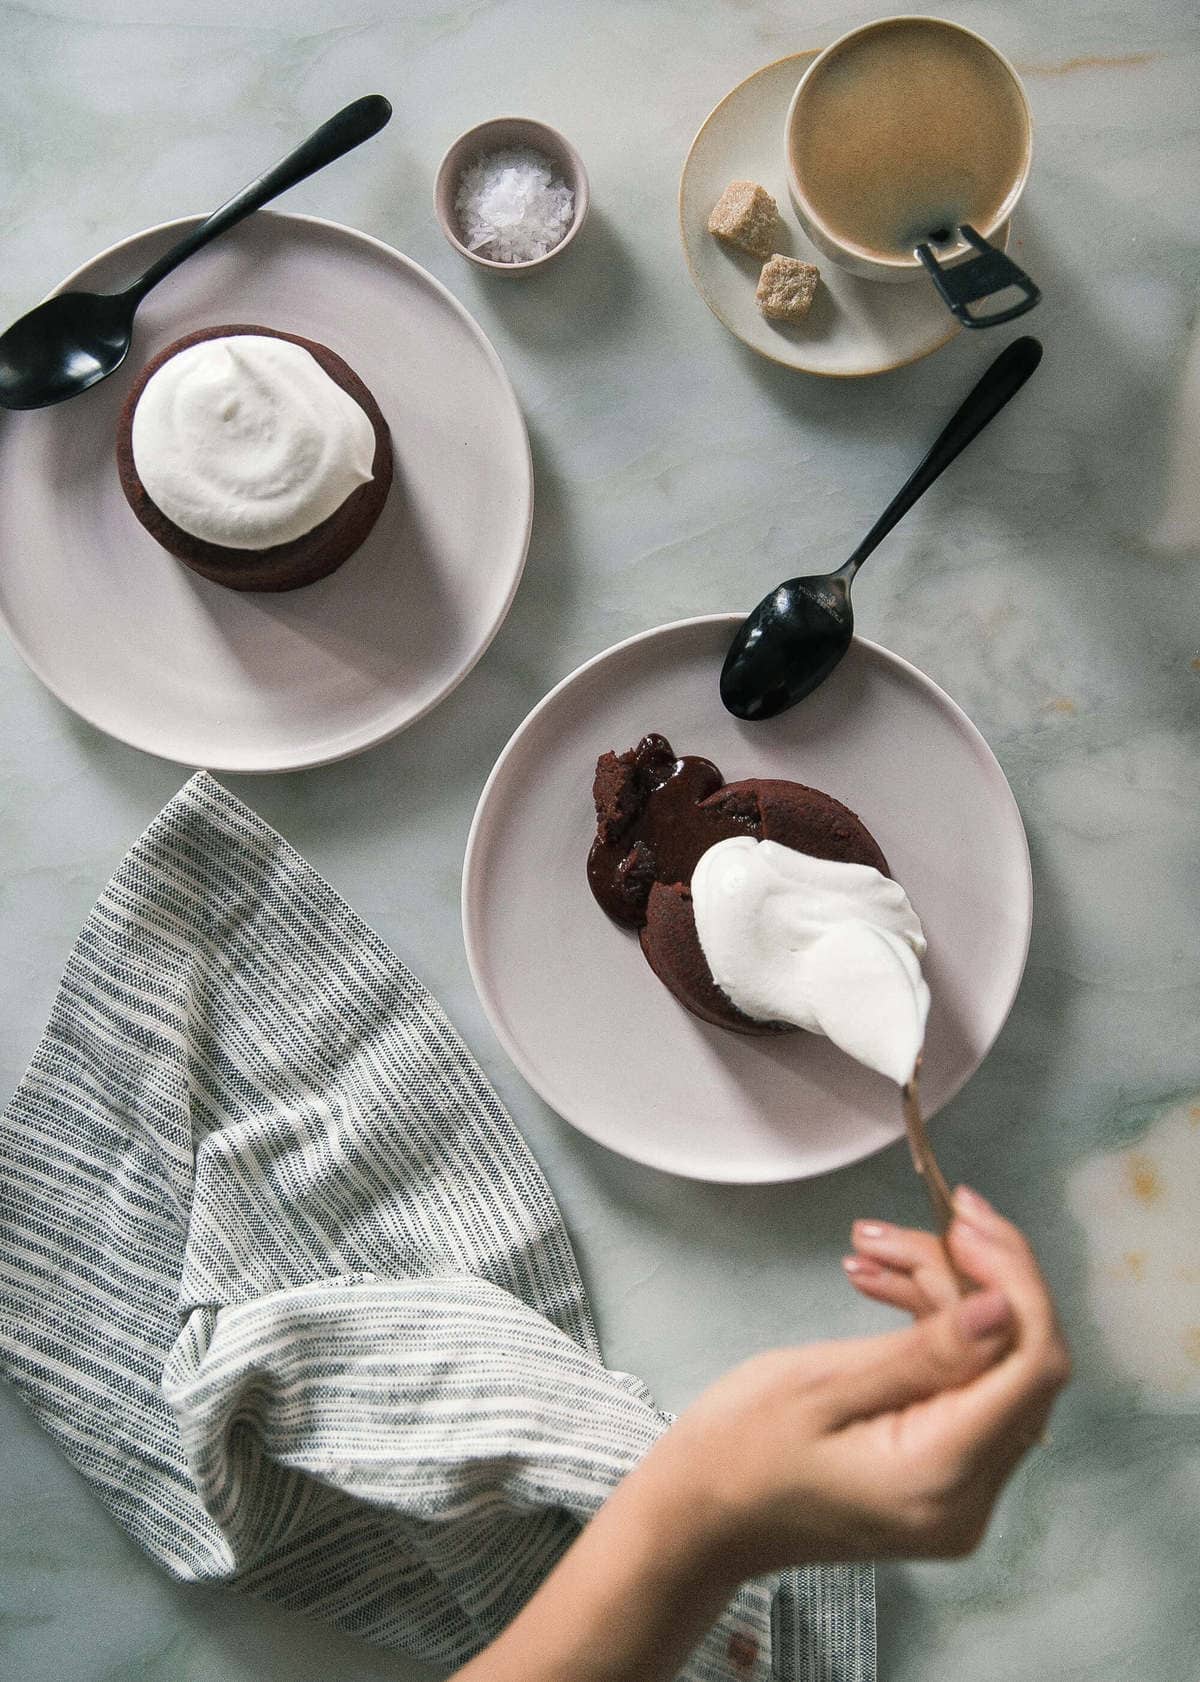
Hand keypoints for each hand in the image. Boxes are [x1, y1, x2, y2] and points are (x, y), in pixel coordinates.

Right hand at [637, 1186, 1069, 1579]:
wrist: (701, 1517)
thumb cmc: (739, 1455)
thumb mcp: (818, 1386)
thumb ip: (922, 1352)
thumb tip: (1005, 1307)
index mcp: (940, 1475)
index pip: (1031, 1367)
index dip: (1015, 1281)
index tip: (965, 1223)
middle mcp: (969, 1495)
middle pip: (1016, 1360)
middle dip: (969, 1276)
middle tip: (899, 1229)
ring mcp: (961, 1490)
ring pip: (990, 1363)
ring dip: (941, 1293)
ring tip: (870, 1248)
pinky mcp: (943, 1472)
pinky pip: (963, 1384)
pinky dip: (930, 1327)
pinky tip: (881, 1286)